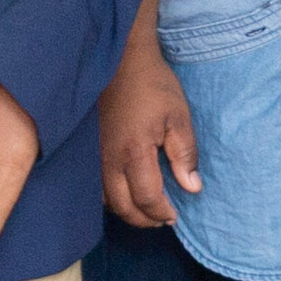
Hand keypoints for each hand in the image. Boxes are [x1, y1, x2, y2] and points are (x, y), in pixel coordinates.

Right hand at [102, 56, 201, 229]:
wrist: (120, 61)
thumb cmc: (152, 86)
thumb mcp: (178, 116)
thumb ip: (185, 154)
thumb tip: (191, 187)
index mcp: (134, 152)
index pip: (147, 198)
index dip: (162, 212)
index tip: (175, 215)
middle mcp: (109, 159)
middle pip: (123, 206)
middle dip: (144, 219)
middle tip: (163, 218)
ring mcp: (95, 156)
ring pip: (106, 200)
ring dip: (127, 210)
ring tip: (147, 208)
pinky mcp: (88, 150)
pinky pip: (96, 186)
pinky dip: (112, 197)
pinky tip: (126, 191)